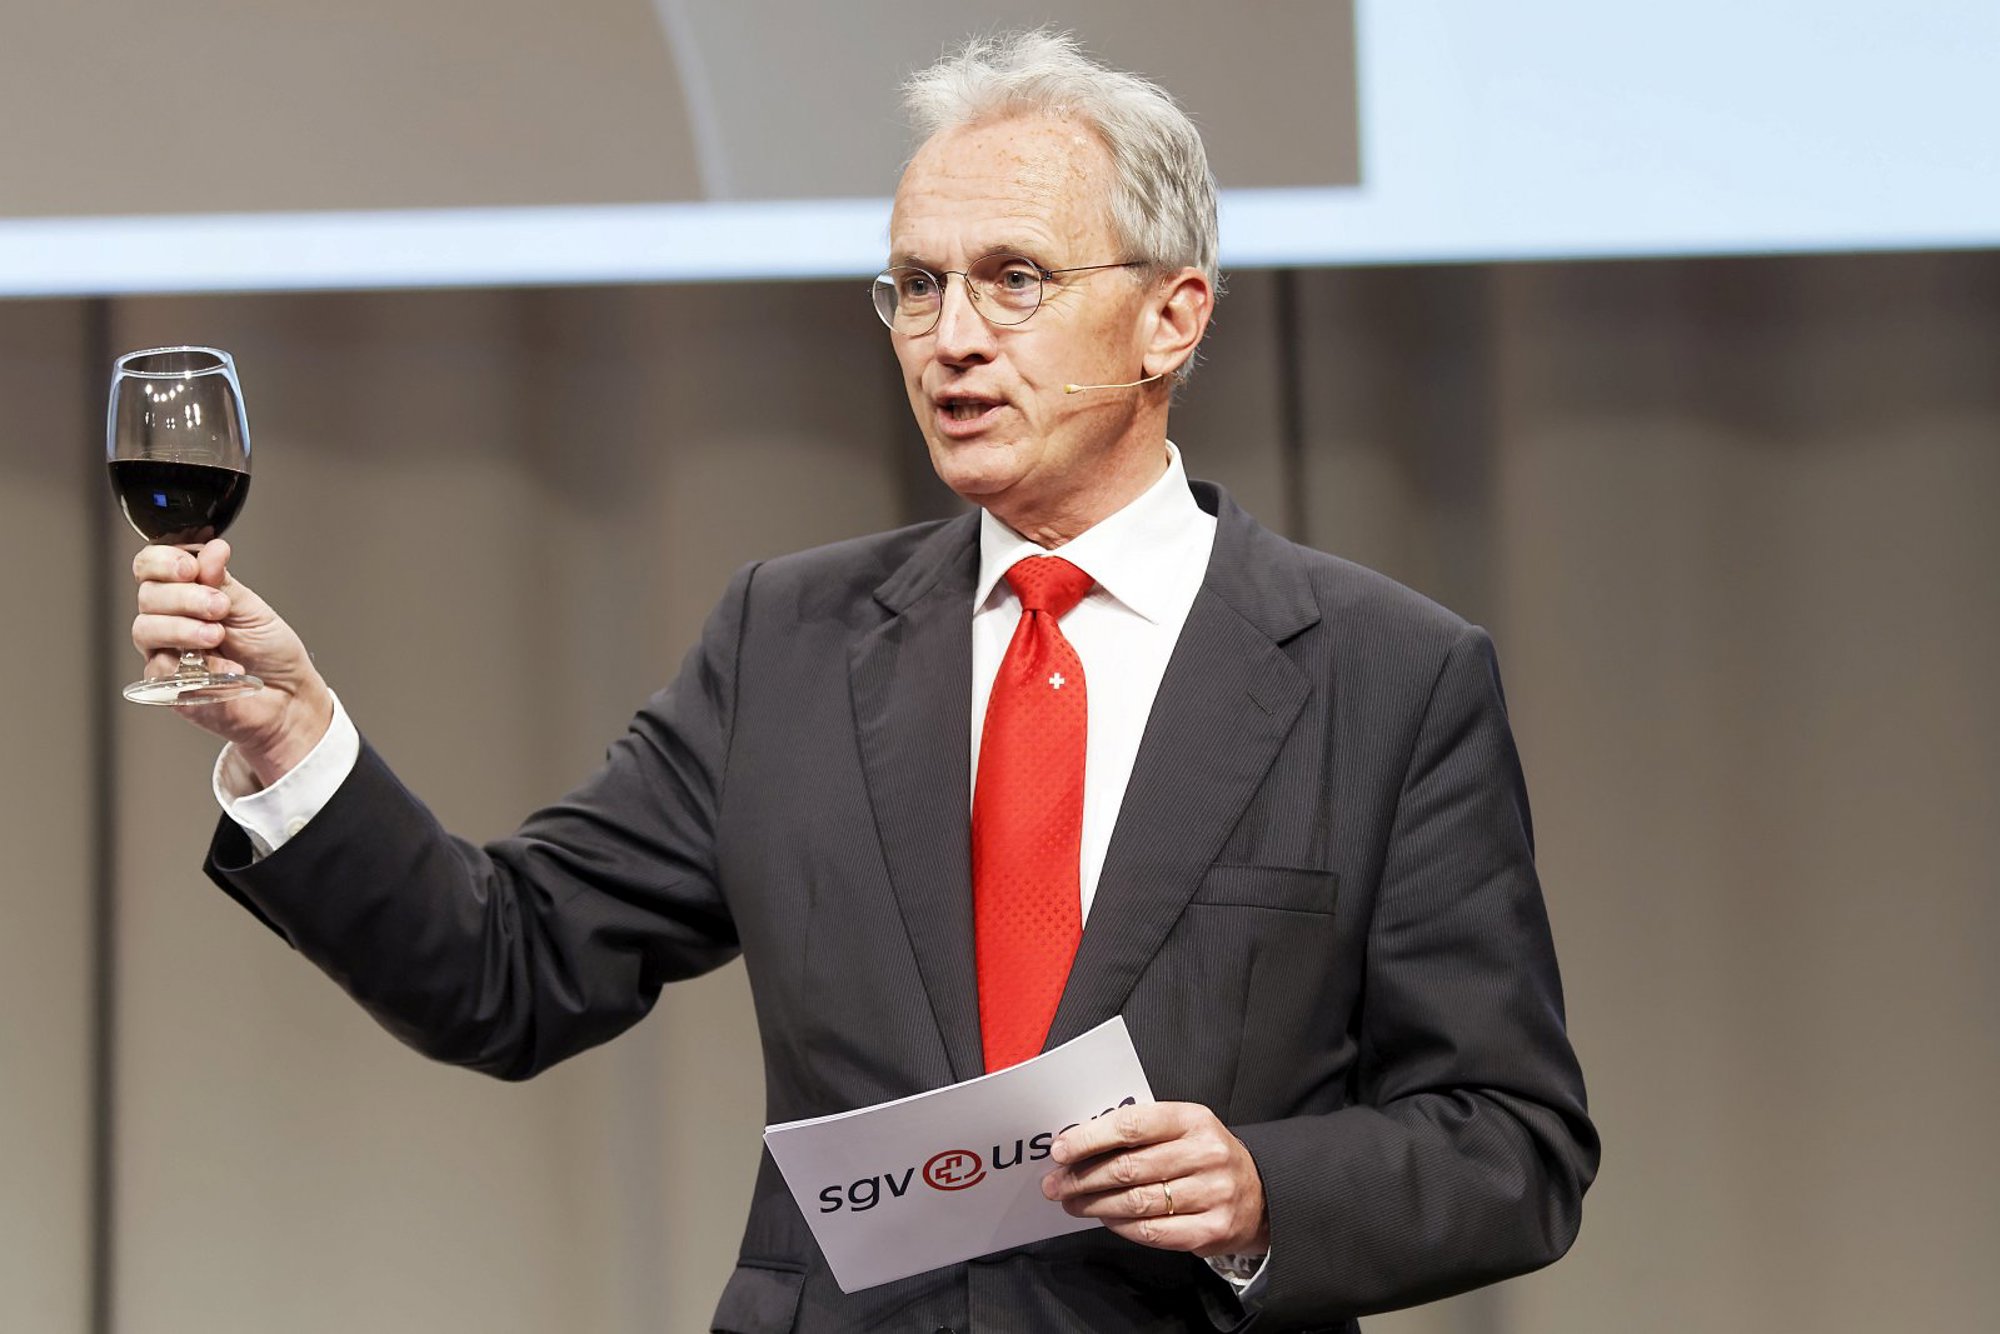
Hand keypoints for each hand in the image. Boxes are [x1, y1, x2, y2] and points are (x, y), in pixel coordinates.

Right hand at [131, 539, 331, 787]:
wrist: (288, 696)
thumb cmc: (270, 653)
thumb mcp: (251, 608)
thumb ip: (223, 581)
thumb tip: (211, 549)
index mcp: (187, 594)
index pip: (151, 566)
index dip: (163, 562)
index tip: (191, 568)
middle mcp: (170, 620)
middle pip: (148, 595)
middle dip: (185, 597)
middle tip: (219, 607)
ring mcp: (166, 651)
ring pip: (146, 629)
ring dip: (184, 628)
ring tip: (218, 635)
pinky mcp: (168, 684)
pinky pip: (162, 667)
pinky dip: (197, 664)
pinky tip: (225, 668)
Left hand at [1042, 1101, 1268, 1256]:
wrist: (1260, 1192)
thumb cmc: (1204, 1155)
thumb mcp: (1181, 1129)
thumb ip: (1138, 1132)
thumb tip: (1079, 1145)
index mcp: (1193, 1119)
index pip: (1131, 1125)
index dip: (1089, 1138)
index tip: (1061, 1150)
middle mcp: (1206, 1154)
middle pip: (1128, 1168)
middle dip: (1082, 1177)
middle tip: (1056, 1184)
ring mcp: (1213, 1194)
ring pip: (1136, 1203)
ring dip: (1094, 1204)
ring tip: (1073, 1203)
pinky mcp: (1212, 1230)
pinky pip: (1153, 1231)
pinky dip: (1121, 1226)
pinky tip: (1106, 1219)